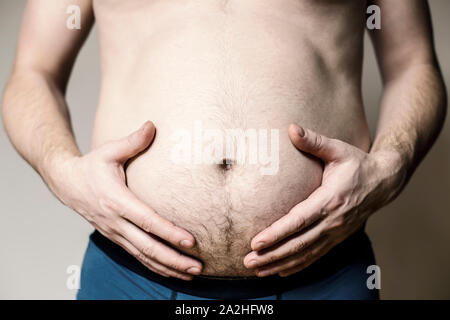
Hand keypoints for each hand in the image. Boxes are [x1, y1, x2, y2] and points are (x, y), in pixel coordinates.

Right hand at [52, 121, 202, 279]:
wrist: (66, 183)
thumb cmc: (91, 166)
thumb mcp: (109, 150)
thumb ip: (133, 141)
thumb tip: (152, 125)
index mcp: (117, 201)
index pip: (147, 221)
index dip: (169, 232)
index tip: (190, 241)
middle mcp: (116, 222)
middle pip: (148, 246)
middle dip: (174, 259)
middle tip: (197, 266)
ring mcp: (114, 233)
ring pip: (143, 257)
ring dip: (167, 267)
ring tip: (191, 274)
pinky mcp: (115, 238)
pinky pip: (137, 256)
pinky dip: (154, 266)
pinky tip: (171, 271)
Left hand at [244, 123, 405, 276]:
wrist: (383, 182)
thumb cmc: (357, 164)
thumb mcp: (338, 149)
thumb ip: (314, 141)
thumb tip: (292, 127)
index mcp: (330, 199)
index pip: (298, 220)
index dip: (277, 233)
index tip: (256, 242)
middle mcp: (333, 221)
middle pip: (298, 243)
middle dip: (272, 254)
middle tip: (248, 262)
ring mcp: (336, 233)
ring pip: (305, 254)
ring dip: (280, 263)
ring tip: (257, 271)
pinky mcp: (337, 238)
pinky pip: (315, 256)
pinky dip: (297, 266)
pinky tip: (280, 271)